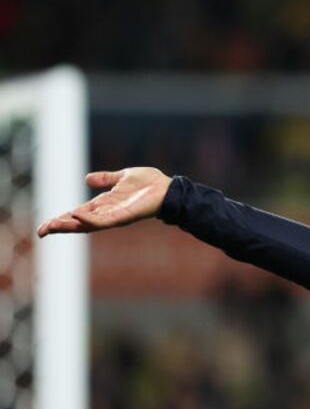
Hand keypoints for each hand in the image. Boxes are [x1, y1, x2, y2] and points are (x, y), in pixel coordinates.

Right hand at [36, 168, 172, 236]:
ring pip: (88, 224)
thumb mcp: (122, 177)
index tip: (45, 225)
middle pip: (79, 223)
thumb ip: (105, 179)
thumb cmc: (149, 184)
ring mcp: (115, 216)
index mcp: (104, 204)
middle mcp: (107, 213)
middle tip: (42, 231)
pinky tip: (78, 214)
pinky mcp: (124, 217)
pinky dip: (90, 219)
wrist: (168, 188)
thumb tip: (87, 178)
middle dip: (61, 226)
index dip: (62, 218)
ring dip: (71, 224)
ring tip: (53, 224)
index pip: (78, 214)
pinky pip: (104, 220)